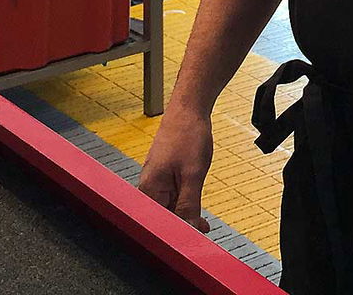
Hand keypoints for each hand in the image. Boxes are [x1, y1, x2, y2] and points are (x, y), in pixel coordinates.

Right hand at [138, 110, 214, 231]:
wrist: (189, 109)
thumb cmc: (188, 135)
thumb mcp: (193, 173)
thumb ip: (188, 204)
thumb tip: (188, 229)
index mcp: (149, 188)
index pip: (158, 222)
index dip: (174, 234)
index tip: (191, 242)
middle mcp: (148, 187)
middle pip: (162, 218)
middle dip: (181, 228)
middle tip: (202, 233)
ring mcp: (156, 182)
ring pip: (169, 209)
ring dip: (185, 218)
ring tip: (204, 225)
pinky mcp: (164, 178)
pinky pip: (173, 199)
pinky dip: (185, 206)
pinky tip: (199, 214)